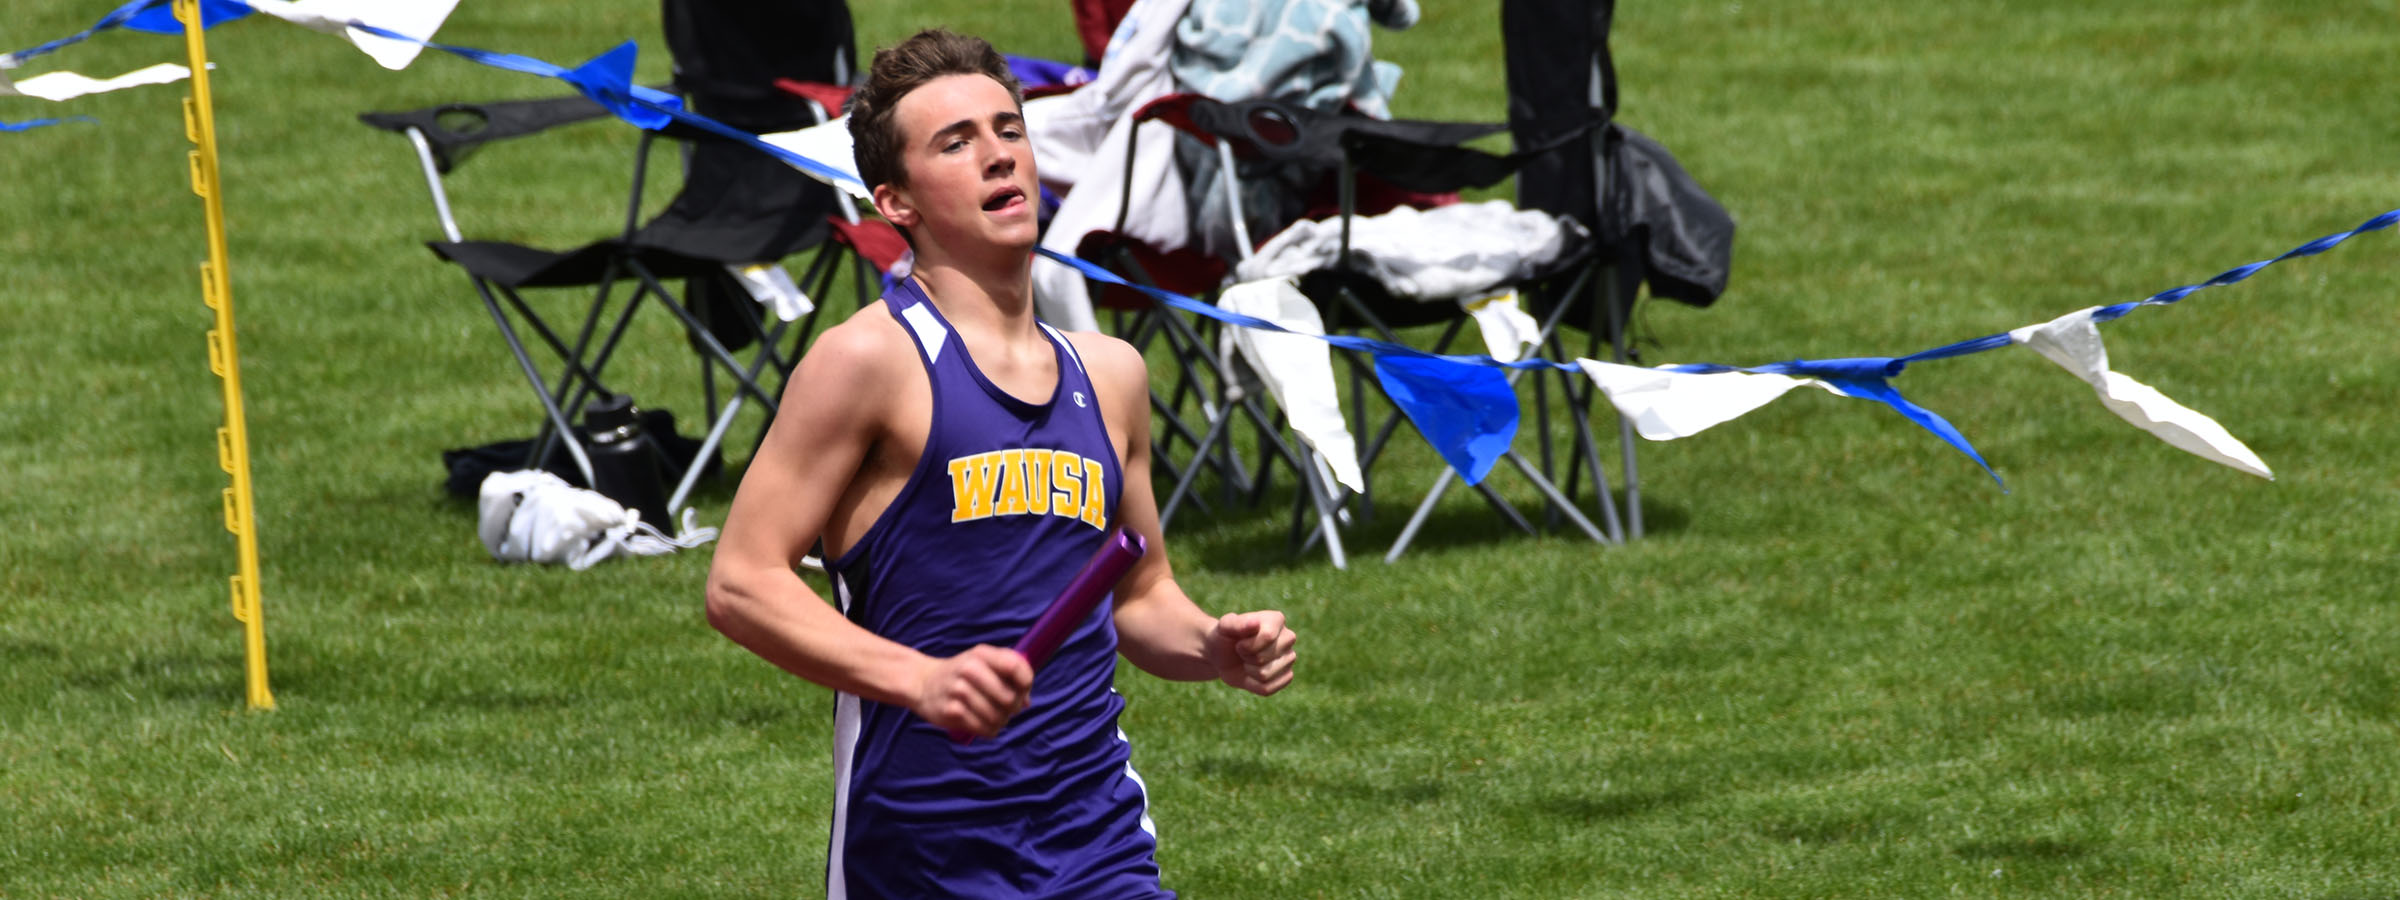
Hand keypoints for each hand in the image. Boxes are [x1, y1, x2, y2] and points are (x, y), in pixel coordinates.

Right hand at [912, 645, 1033, 737]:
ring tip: (994, 716)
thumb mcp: (983, 662)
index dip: (1026, 683)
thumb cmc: (961, 673)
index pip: (1016, 667)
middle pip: (1010, 699)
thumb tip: (1027, 702)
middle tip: (1006, 708)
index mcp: (982, 654)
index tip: (1022, 691)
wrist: (922, 683)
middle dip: (1013, 708)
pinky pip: (985, 729)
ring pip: (998, 718)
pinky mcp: (952, 711)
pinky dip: (989, 730)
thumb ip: (1009, 675)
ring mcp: (959, 691)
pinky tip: (983, 723)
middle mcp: (970, 669)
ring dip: (1001, 721)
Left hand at [1207, 611, 1296, 695]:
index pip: (1267, 637)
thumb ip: (1237, 623)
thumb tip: (1255, 623)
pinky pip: (1268, 688)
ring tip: (1247, 661)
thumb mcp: (1224, 627)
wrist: (1223, 654)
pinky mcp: (1287, 677)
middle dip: (1246, 657)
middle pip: (1262, 658)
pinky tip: (1252, 674)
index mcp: (1276, 620)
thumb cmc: (1225, 637)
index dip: (1246, 645)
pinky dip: (1253, 684)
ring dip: (1249, 671)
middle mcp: (1288, 637)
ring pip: (1264, 675)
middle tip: (1242, 651)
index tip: (1239, 642)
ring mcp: (1289, 658)